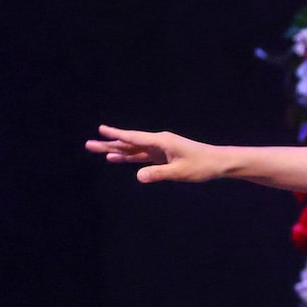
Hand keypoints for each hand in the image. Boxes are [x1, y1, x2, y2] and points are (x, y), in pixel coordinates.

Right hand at [89, 125, 228, 182]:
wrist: (217, 162)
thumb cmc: (201, 166)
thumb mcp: (180, 172)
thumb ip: (158, 174)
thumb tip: (138, 176)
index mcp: (161, 142)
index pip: (134, 138)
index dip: (117, 135)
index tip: (101, 130)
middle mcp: (157, 142)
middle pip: (129, 143)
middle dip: (109, 144)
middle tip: (89, 144)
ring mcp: (158, 149)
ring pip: (132, 149)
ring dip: (115, 150)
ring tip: (98, 150)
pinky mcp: (161, 156)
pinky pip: (140, 156)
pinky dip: (128, 157)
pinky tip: (116, 158)